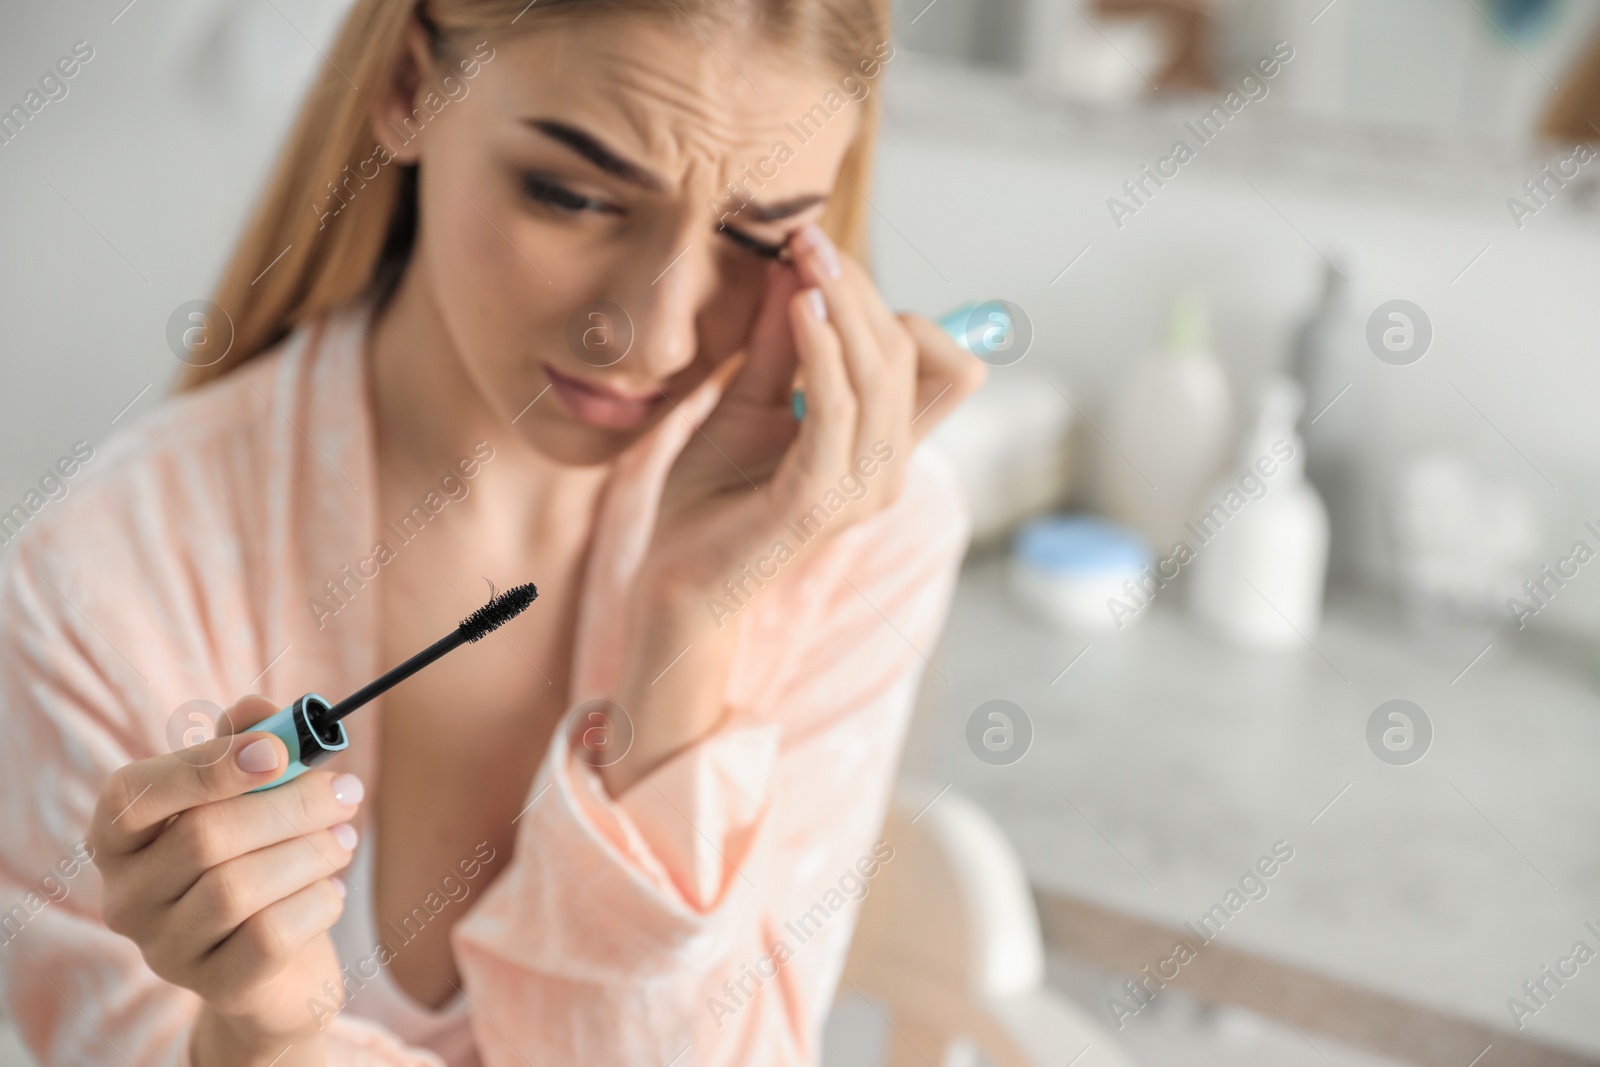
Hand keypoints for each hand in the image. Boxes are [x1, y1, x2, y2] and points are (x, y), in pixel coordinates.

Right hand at [88, 696, 362, 1062]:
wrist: (279, 961)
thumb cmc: (257, 855)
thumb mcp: (251, 794)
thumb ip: (249, 743)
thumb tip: (256, 707)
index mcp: (119, 837)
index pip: (133, 795)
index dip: (207, 767)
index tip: (279, 751)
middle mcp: (125, 897)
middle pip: (203, 838)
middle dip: (289, 806)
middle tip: (346, 791)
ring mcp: (164, 949)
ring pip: (236, 889)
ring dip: (310, 851)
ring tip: (346, 836)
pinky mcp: (215, 987)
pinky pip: (269, 936)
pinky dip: (315, 901)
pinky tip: (333, 887)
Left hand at [601, 224, 982, 793]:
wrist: (672, 579)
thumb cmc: (710, 498)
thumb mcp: (748, 402)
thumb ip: (777, 345)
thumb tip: (795, 269)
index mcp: (884, 449)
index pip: (936, 364)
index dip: (891, 302)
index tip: (824, 253)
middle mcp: (888, 472)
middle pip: (906, 355)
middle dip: (861, 288)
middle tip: (808, 238)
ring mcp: (860, 491)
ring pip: (881, 376)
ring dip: (845, 307)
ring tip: (803, 260)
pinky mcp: (818, 503)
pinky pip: (838, 411)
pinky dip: (823, 352)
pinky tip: (799, 310)